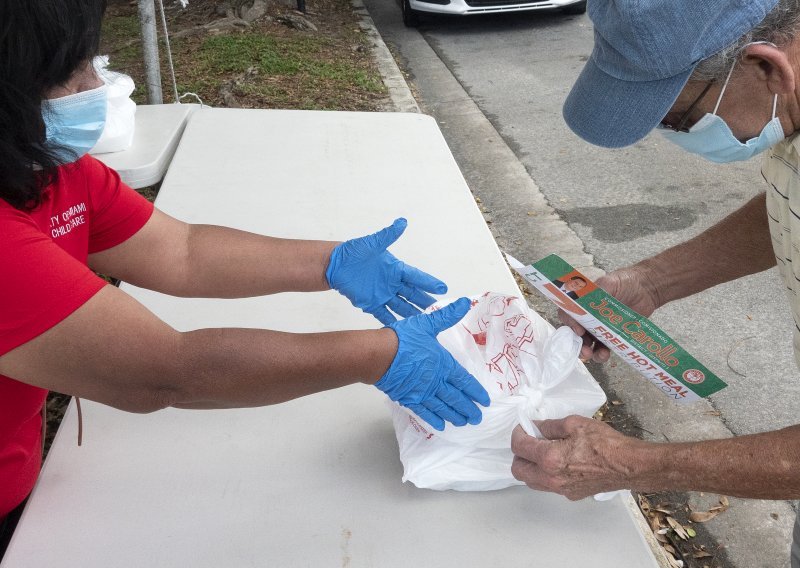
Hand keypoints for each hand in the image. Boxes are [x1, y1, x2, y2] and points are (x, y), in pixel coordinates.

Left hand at [326, 218, 446, 324]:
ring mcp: (383, 295)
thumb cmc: (354, 252)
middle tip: (439, 310)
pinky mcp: (371, 304)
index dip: (428, 282)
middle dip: (426, 301)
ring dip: (413, 314)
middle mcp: (392, 283)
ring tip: (426, 322)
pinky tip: (403, 328)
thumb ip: (388, 235)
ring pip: (402, 306)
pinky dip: (393, 321)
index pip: (416, 276)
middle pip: (413, 294)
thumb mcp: (372, 243)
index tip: (443, 288)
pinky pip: (384, 314)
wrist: (336, 265)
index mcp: (395, 269)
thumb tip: (402, 222)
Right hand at [376, 297, 489, 430]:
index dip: (475, 391)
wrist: (379, 355)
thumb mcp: (427, 324)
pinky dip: (433, 419)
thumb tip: (464, 303)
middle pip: (456, 397)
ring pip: (442, 407)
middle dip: (467, 408)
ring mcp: (422, 392)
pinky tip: (440, 425)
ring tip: (463, 423)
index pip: (464, 381)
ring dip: (454, 415)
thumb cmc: (403, 339)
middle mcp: (436, 381)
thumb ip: (446, 316)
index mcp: (443, 364)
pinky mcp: (408, 398)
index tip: (484, 401)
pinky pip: (424, 411)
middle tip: (477, 418)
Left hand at [510, 416, 641, 499]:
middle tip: (530, 441)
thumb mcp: (574, 423)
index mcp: (549, 458)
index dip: (518, 433)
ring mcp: (560, 489)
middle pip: (518, 470)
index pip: (519, 447)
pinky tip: (559, 462)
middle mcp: (551, 478)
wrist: (627, 465)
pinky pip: (548, 485)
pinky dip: (546, 474)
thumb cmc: (604, 442)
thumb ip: (548, 426)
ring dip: (531, 466)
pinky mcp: (570, 494)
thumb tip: (534, 427)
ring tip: (543, 451)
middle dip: (519, 454)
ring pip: (531, 481)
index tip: (524, 427)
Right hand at [560, 266, 660, 362]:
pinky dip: (601, 354)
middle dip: (576, 344)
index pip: (568, 313)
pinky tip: (605, 354)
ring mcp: (599, 329)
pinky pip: (602, 349)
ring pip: (587, 344)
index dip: (569, 322)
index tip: (578, 330)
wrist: (646, 289)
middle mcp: (587, 317)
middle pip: (574, 333)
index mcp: (583, 303)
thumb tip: (587, 300)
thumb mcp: (609, 282)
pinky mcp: (611, 337)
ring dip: (587, 352)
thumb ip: (597, 291)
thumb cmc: (625, 282)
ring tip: (594, 355)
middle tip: (584, 350)